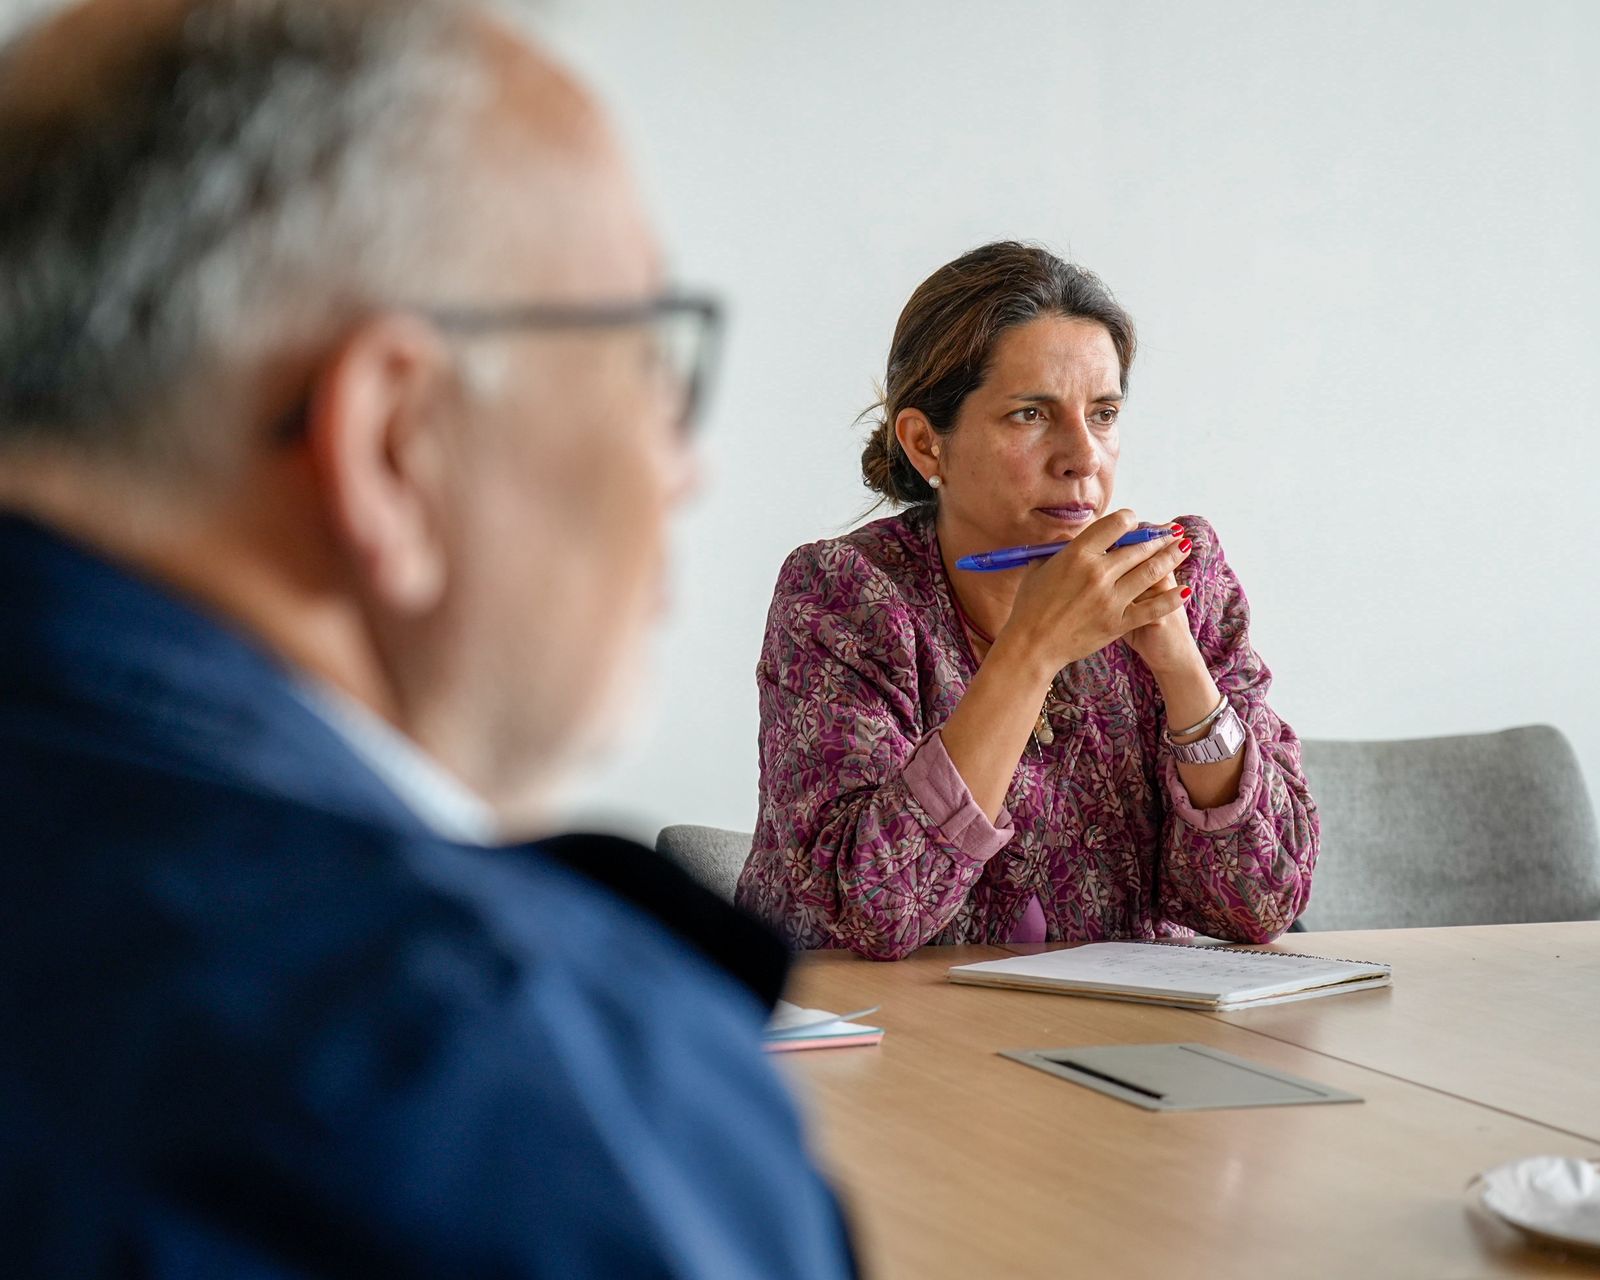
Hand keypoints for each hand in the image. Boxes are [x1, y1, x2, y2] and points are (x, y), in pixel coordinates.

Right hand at [993, 509, 1191, 679]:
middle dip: (1157, 538)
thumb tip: (1075, 536)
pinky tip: (1186, 589)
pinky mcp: (1118, 622)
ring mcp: (1110, 599)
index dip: (1130, 519)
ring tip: (1183, 547)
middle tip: (1169, 533)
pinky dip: (1171, 598)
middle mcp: (1098, 573)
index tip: (1135, 522)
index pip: (1116, 524)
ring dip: (1171, 557)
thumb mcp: (1038, 567)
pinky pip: (1152, 608)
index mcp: (1077, 554)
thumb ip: (1059, 549)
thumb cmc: (1030, 606)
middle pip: (1138, 547)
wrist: (1031, 645)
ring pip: (1150, 572)